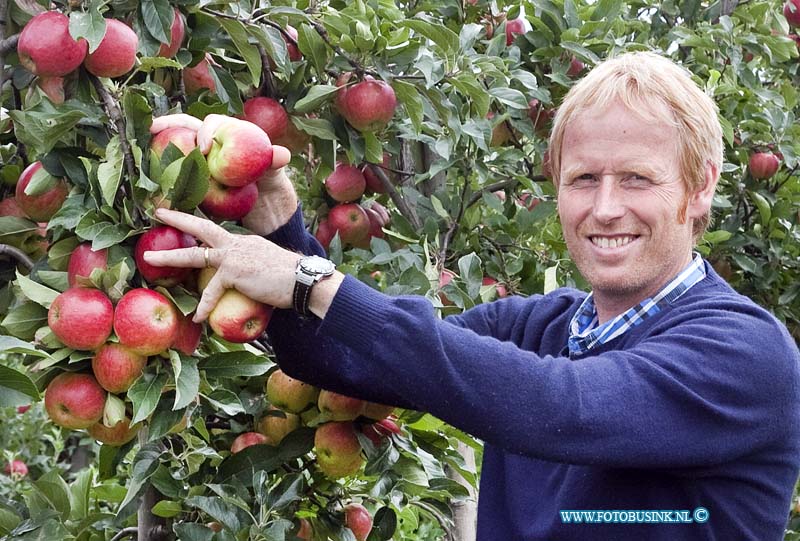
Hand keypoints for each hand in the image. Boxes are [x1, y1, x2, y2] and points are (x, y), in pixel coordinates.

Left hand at [142, 207, 301, 321]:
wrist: (304, 281)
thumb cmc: (292, 279)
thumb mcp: (268, 266)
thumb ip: (252, 269)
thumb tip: (248, 281)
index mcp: (245, 242)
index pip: (217, 234)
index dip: (200, 229)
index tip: (184, 221)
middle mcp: (237, 244)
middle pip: (203, 228)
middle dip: (179, 219)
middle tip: (158, 213)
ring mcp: (234, 256)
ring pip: (195, 254)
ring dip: (170, 256)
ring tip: (150, 257)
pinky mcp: (234, 272)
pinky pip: (211, 290)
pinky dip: (204, 305)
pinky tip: (198, 316)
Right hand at [150, 113, 297, 234]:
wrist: (262, 203)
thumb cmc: (268, 179)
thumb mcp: (273, 171)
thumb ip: (274, 162)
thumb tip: (282, 155)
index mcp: (226, 133)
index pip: (210, 123)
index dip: (205, 132)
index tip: (205, 149)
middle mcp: (207, 142)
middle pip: (183, 128)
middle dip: (166, 124)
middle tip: (151, 128)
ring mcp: (197, 160)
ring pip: (173, 150)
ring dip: (157, 150)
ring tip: (143, 156)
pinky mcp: (192, 179)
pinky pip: (174, 176)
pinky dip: (163, 179)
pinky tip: (153, 189)